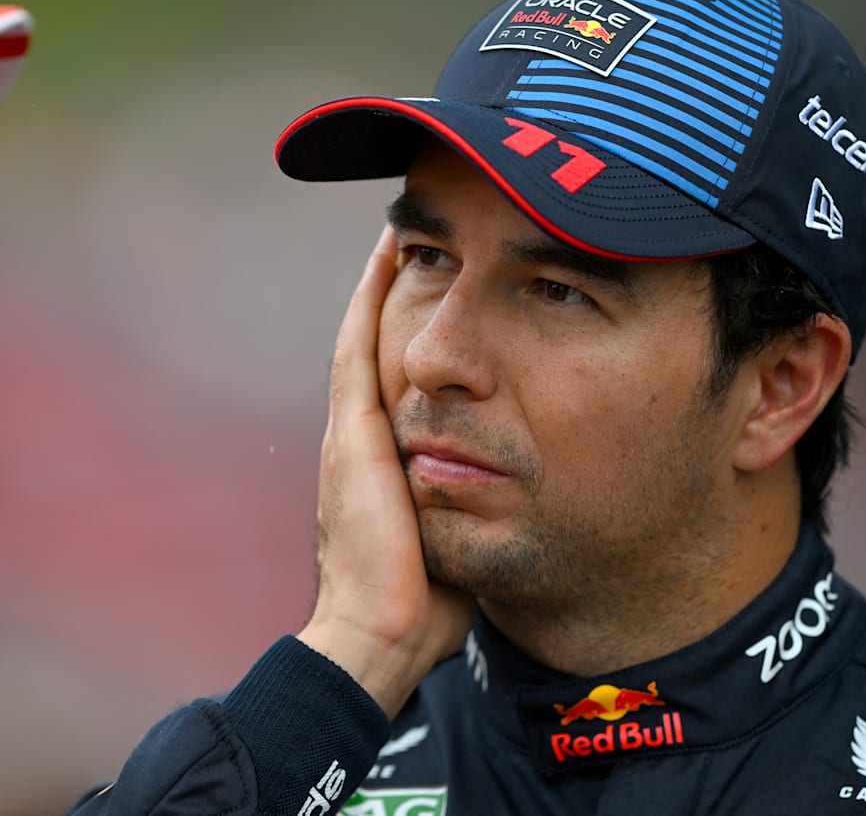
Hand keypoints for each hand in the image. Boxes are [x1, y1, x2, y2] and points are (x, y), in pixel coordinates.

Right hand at [297, 226, 473, 718]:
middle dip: (390, 292)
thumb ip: (468, 503)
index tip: (432, 284)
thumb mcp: (451, 537)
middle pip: (375, 344)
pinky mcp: (353, 435)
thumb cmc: (423, 602)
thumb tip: (515, 492)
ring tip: (400, 230)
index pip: (394, 377)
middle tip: (411, 237)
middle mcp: (359, 435)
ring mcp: (350, 432)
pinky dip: (371, 301)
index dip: (406, 328)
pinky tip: (388, 258)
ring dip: (379, 282)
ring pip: (366, 335)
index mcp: (381, 459)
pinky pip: (360, 349)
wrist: (378, 635)